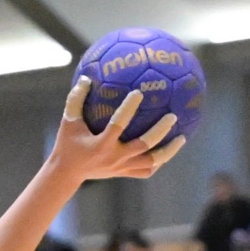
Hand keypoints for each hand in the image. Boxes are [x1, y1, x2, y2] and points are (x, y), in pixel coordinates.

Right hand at [46, 79, 185, 187]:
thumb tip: (87, 77)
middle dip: (160, 131)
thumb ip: (76, 99)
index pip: (118, 124)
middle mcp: (114, 158)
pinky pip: (146, 170)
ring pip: (151, 162)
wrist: (67, 173)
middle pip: (143, 145)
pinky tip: (168, 151)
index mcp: (101, 145)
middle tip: (172, 116)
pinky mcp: (124, 173)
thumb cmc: (68, 143)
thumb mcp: (68, 122)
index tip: (139, 92)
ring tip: (182, 137)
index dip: (128, 108)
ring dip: (168, 151)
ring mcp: (121, 168)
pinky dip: (159, 162)